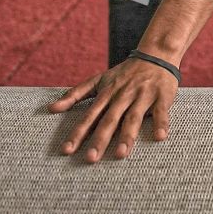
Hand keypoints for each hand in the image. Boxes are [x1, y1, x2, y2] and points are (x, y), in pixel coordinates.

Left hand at [47, 58, 177, 162]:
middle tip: (90, 159)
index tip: (66, 151)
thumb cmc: (125, 72)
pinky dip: (161, 123)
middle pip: (109, 120)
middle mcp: (123, 96)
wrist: (156, 54)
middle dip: (100, 139)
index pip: (89, 116)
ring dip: (127, 136)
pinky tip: (160, 137)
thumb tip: (51, 108)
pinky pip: (161, 111)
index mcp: (106, 94)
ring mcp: (142, 96)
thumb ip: (75, 94)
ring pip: (133, 117)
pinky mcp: (161, 96)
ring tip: (121, 154)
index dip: (78, 133)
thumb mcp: (98, 79)